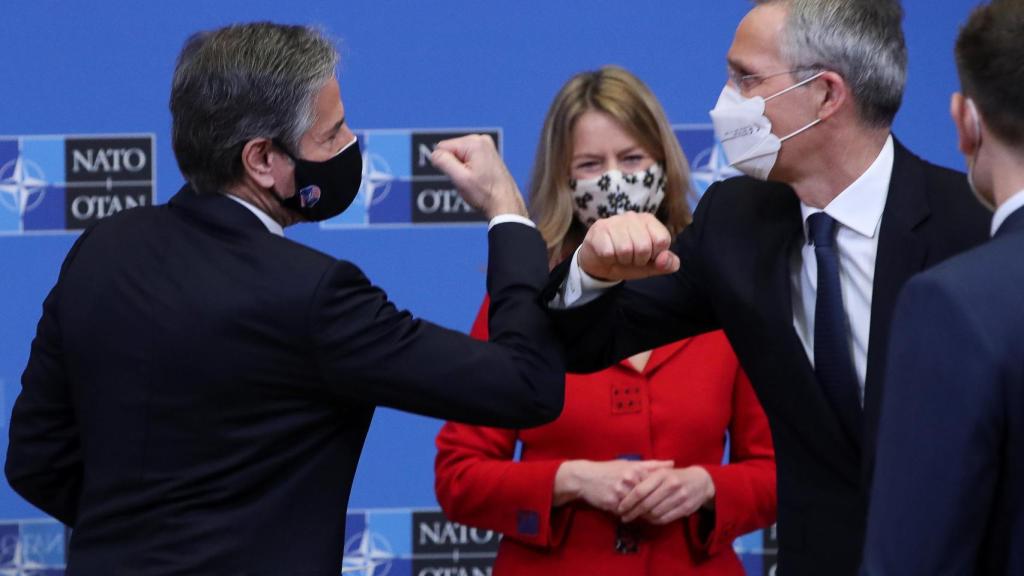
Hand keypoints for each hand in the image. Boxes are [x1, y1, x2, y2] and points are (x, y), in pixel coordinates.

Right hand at [429, 134, 526, 218]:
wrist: (505, 204)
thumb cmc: (485, 194)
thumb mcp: (460, 179)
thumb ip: (443, 162)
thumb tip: (434, 154)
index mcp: (474, 142)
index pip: (442, 148)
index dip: (446, 166)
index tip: (460, 177)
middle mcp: (481, 140)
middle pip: (451, 151)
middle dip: (454, 167)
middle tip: (468, 181)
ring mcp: (486, 146)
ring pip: (458, 156)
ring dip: (461, 169)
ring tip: (475, 181)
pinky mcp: (488, 154)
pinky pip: (467, 159)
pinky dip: (469, 169)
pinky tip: (479, 178)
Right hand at [553, 459, 673, 512]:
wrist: (585, 477)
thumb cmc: (608, 469)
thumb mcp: (629, 463)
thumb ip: (651, 465)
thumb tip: (672, 463)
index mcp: (635, 469)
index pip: (656, 484)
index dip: (662, 493)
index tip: (667, 498)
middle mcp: (629, 480)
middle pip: (648, 497)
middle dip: (653, 505)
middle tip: (658, 510)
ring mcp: (620, 492)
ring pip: (638, 507)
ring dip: (642, 513)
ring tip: (646, 515)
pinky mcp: (612, 503)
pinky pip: (625, 513)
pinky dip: (629, 515)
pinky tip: (631, 516)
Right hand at [578, 212, 679, 280]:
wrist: (599, 263)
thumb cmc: (628, 260)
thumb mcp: (652, 265)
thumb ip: (667, 264)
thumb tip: (665, 259)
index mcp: (649, 221)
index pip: (662, 240)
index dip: (655, 255)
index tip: (647, 256)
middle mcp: (633, 216)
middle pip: (643, 247)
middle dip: (638, 260)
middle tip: (630, 258)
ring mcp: (614, 221)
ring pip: (625, 250)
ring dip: (622, 260)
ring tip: (619, 256)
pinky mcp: (599, 228)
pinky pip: (608, 252)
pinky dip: (609, 260)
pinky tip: (607, 254)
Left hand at [617, 466, 715, 524]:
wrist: (701, 481)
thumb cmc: (674, 476)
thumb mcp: (660, 472)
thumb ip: (643, 477)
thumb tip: (623, 482)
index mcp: (661, 474)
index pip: (640, 491)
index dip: (628, 502)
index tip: (620, 508)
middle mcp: (671, 485)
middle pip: (646, 504)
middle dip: (633, 512)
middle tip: (624, 517)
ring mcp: (679, 497)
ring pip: (655, 513)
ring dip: (643, 518)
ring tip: (636, 517)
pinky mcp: (685, 508)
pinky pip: (665, 519)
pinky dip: (654, 521)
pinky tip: (649, 519)